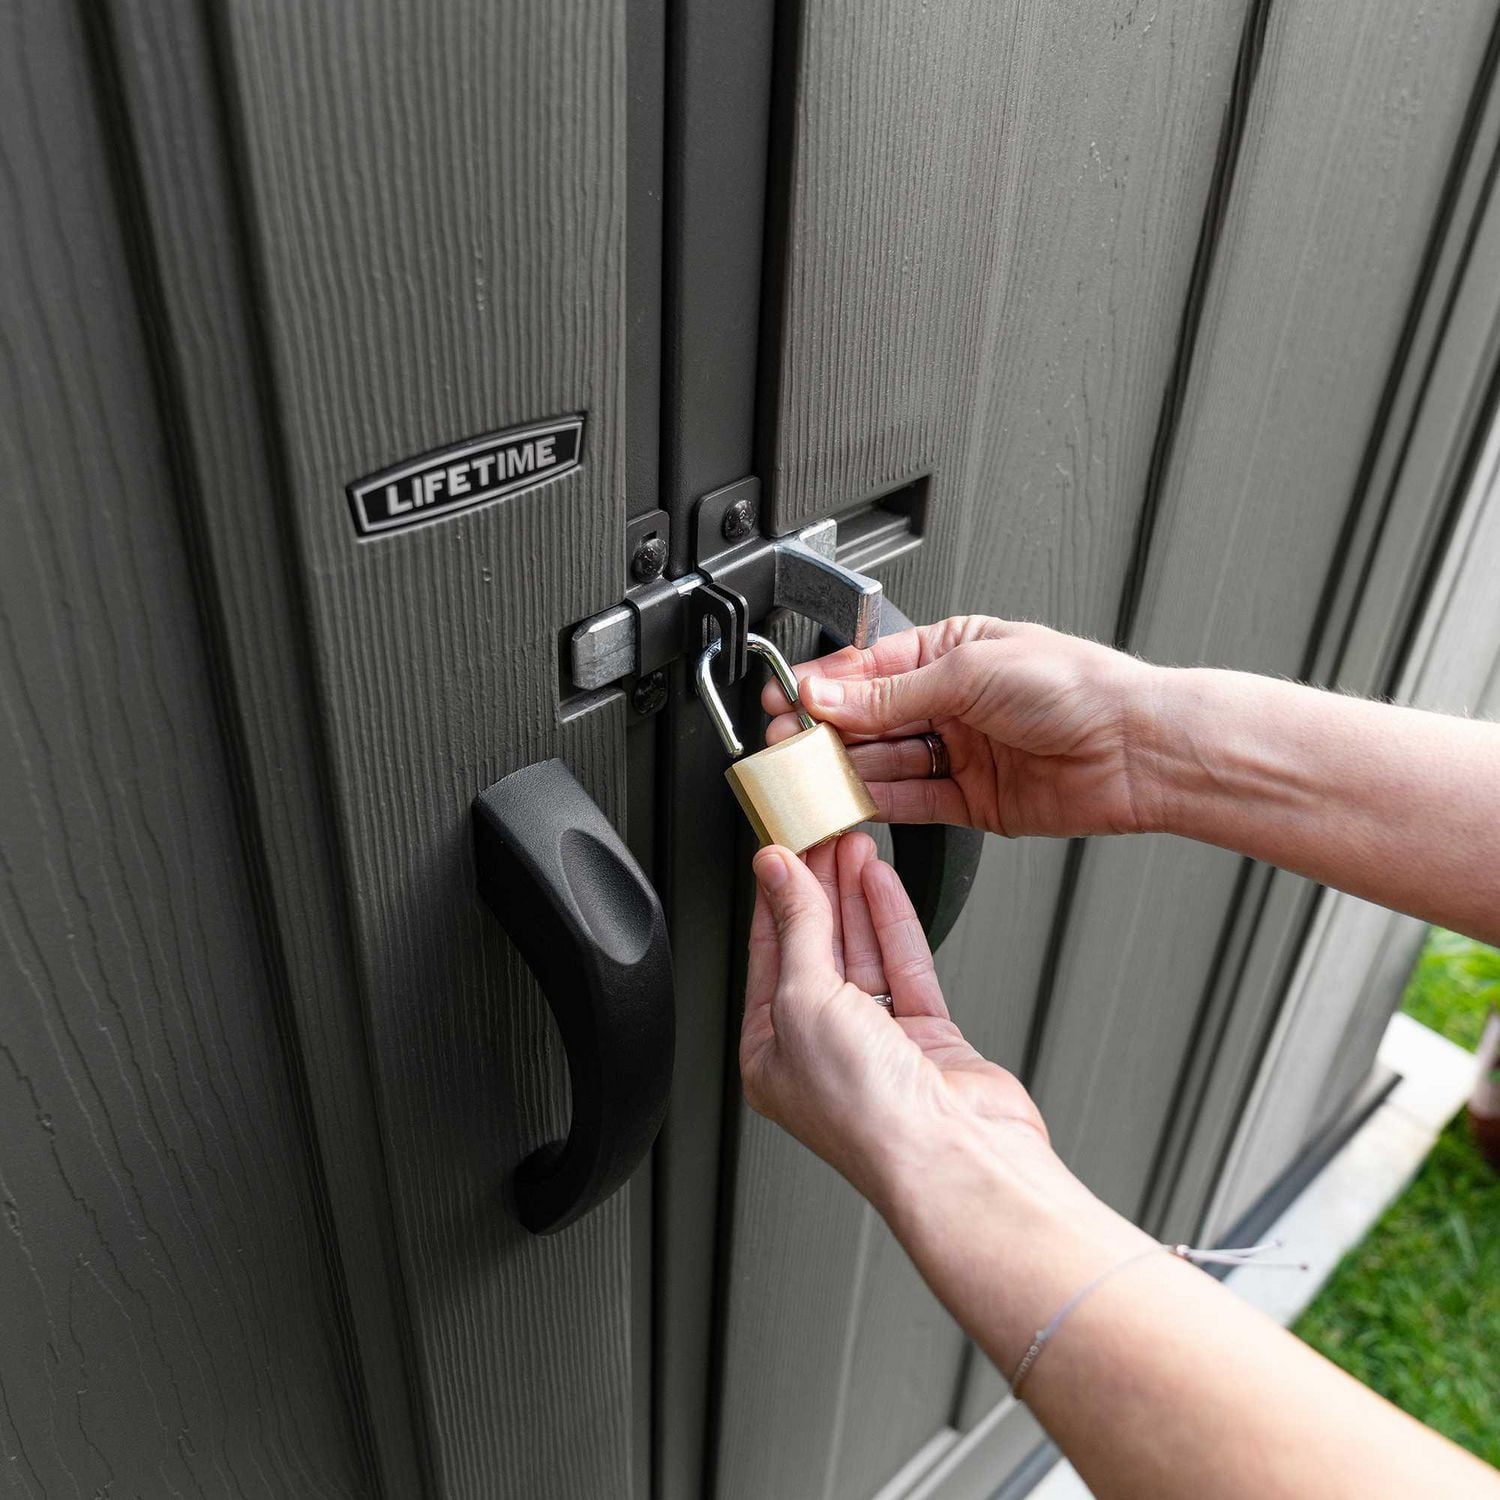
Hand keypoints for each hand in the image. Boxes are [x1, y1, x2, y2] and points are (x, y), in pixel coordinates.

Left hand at [741, 832, 1044, 1202]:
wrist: (955, 1159)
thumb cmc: (868, 1114)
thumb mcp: (805, 1000)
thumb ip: (798, 928)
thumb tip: (779, 873)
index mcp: (770, 1055)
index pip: (768, 956)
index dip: (776, 897)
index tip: (782, 848)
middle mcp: (822, 1052)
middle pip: (816, 949)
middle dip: (819, 888)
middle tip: (823, 834)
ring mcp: (877, 1045)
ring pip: (862, 952)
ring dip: (855, 897)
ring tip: (854, 843)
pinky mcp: (928, 1039)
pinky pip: (905, 966)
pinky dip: (894, 921)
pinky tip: (882, 882)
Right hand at [762, 617, 1161, 837]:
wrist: (1138, 747)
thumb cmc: (1078, 686)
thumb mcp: (971, 671)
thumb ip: (892, 693)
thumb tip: (831, 696)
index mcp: (952, 651)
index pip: (870, 669)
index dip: (825, 686)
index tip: (786, 701)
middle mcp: (954, 701)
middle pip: (871, 718)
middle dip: (826, 731)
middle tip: (785, 745)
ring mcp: (963, 752)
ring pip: (887, 762)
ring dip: (846, 769)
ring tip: (807, 776)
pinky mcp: (974, 801)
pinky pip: (914, 801)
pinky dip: (880, 803)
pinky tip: (850, 801)